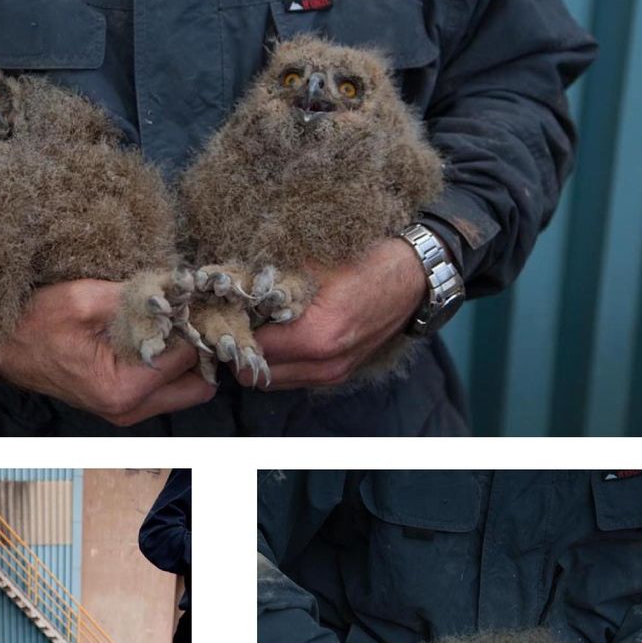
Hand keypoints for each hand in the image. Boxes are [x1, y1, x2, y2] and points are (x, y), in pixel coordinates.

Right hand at [0, 279, 215, 425]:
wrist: (1, 344)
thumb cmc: (34, 323)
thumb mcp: (85, 299)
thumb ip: (138, 300)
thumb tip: (181, 292)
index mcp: (122, 388)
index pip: (188, 359)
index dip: (195, 326)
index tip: (195, 300)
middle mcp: (128, 409)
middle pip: (198, 385)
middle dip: (202, 349)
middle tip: (193, 313)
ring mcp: (126, 410)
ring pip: (185, 388)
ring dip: (187, 356)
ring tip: (176, 320)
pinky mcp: (123, 402)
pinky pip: (164, 386)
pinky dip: (169, 362)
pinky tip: (158, 332)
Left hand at [237, 238, 426, 390]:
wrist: (414, 277)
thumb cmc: (368, 261)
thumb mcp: (315, 260)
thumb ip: (271, 275)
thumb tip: (232, 277)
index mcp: (316, 336)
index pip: (252, 350)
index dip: (233, 331)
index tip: (227, 312)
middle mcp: (324, 364)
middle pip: (257, 377)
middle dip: (242, 351)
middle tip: (237, 322)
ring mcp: (333, 373)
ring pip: (275, 381)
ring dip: (262, 360)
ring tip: (257, 329)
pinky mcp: (339, 373)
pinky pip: (296, 377)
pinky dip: (282, 362)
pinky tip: (281, 336)